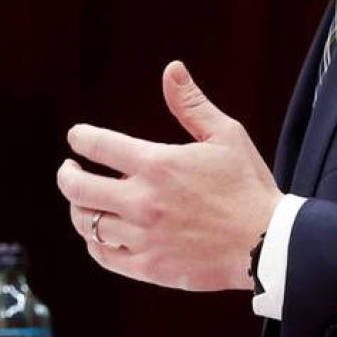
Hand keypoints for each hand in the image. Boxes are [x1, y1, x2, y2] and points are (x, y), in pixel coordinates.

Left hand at [56, 61, 280, 290]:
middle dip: (67, 175)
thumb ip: (191, 105)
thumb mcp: (226, 136)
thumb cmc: (248, 186)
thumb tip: (171, 69)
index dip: (79, 137)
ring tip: (84, 201)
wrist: (269, 244)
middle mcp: (142, 201)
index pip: (96, 144)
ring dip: (79, 209)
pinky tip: (99, 232)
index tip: (77, 138)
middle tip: (70, 170)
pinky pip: (103, 255)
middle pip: (77, 188)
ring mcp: (143, 237)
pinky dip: (93, 242)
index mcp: (157, 164)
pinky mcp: (149, 266)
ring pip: (86, 223)